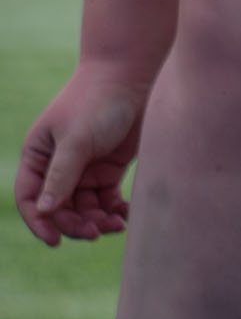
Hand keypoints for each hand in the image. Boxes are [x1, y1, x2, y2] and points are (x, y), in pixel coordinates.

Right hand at [15, 64, 145, 244]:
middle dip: (75, 224)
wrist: (131, 77)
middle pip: (60, 209)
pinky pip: (106, 200)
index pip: (31, 198)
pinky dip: (114, 210)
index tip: (56, 240)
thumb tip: (45, 211)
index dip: (40, 222)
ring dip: (97, 220)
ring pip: (84, 209)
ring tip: (116, 224)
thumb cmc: (96, 102)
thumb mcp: (76, 139)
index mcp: (38, 156)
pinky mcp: (108, 169)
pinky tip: (126, 216)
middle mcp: (58, 166)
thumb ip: (61, 175)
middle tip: (97, 231)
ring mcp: (83, 169)